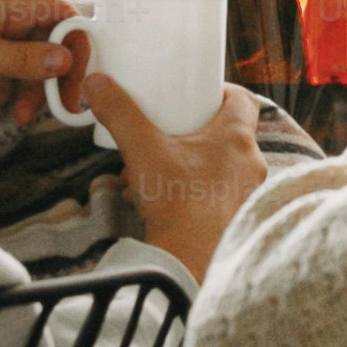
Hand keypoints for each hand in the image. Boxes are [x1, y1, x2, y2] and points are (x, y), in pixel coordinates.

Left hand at [0, 0, 76, 125]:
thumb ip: (23, 59)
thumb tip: (63, 61)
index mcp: (13, 1)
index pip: (64, 17)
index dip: (76, 47)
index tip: (76, 81)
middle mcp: (7, 12)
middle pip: (47, 44)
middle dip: (47, 79)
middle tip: (50, 110)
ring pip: (25, 62)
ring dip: (23, 91)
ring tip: (15, 117)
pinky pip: (2, 70)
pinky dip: (0, 91)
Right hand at [85, 77, 267, 283]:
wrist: (190, 262)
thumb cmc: (177, 204)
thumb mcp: (142, 150)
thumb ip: (119, 114)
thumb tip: (97, 85)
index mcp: (237, 139)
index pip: (243, 101)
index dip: (221, 92)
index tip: (198, 94)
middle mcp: (249, 165)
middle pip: (226, 134)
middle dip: (193, 131)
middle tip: (167, 131)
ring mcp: (245, 195)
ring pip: (217, 167)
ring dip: (187, 164)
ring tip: (154, 169)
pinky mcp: (235, 220)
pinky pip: (213, 195)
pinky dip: (189, 191)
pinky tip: (160, 199)